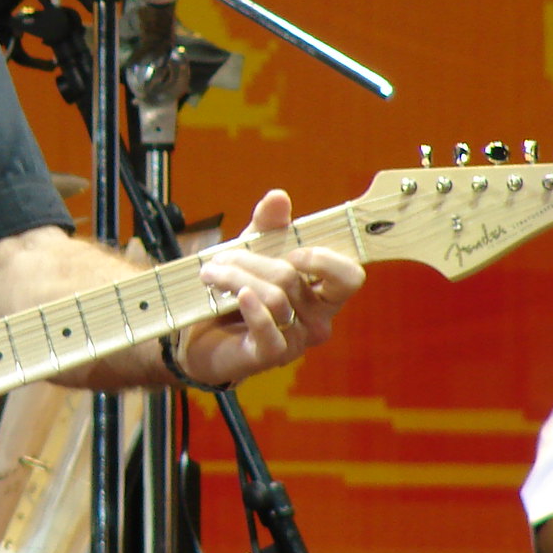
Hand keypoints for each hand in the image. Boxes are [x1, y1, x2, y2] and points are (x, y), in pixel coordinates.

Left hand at [178, 190, 363, 387]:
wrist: (203, 334)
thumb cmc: (238, 292)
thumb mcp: (253, 251)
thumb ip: (268, 225)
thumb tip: (278, 196)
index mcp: (323, 293)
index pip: (349, 277)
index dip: (324, 260)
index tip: (292, 250)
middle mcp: (317, 319)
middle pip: (295, 279)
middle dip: (255, 261)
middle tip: (221, 257)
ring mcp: (296, 340)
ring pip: (274, 297)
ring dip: (235, 278)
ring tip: (209, 273)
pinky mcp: (270, 355)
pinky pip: (268, 328)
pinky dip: (251, 307)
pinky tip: (237, 294)